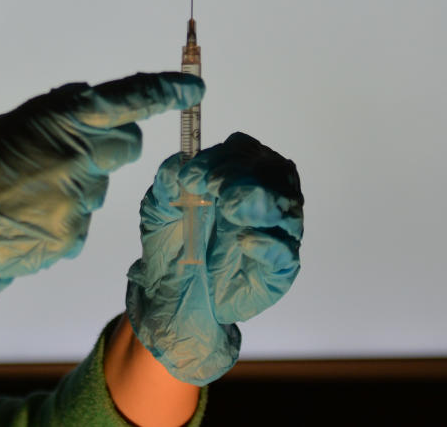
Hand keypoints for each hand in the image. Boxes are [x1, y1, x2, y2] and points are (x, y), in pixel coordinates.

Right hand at [0, 71, 203, 327]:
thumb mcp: (5, 127)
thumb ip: (52, 121)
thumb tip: (81, 116)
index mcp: (61, 119)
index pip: (130, 100)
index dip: (165, 92)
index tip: (191, 88)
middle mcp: (79, 157)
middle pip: (127, 147)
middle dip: (108, 147)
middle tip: (67, 157)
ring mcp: (79, 202)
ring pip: (96, 189)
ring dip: (71, 188)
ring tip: (22, 197)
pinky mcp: (71, 238)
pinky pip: (76, 223)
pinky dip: (56, 220)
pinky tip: (21, 222)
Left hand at [125, 132, 302, 383]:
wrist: (170, 293)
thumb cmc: (172, 244)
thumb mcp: (158, 210)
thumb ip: (165, 183)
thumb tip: (177, 163)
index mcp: (238, 178)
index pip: (246, 151)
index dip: (223, 156)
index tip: (193, 175)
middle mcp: (264, 200)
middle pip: (275, 171)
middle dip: (243, 173)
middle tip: (213, 187)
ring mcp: (276, 234)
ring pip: (288, 206)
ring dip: (259, 200)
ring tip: (229, 208)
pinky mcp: (279, 270)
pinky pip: (286, 253)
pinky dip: (268, 244)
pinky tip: (244, 241)